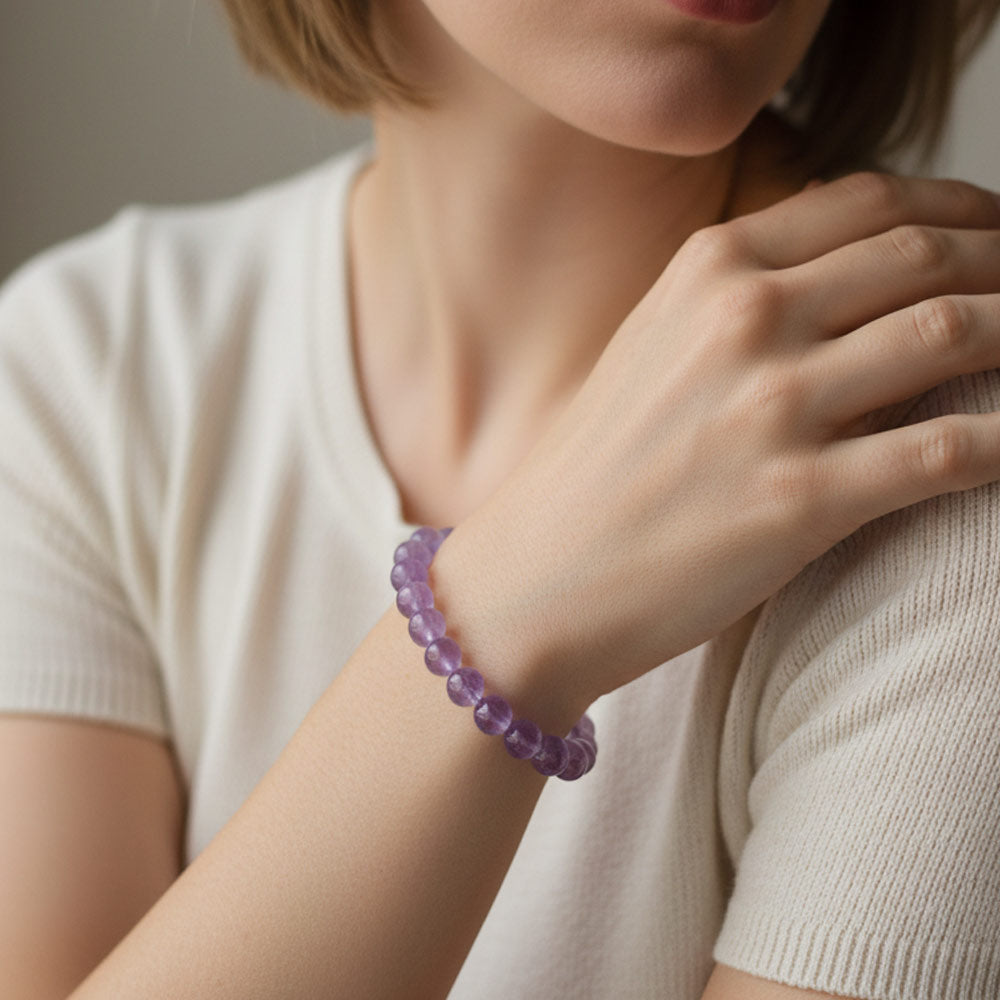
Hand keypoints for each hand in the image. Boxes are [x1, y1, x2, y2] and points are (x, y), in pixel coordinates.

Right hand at [433, 173, 999, 712]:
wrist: (536, 576)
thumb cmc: (594, 470)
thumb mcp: (652, 347)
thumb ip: (741, 297)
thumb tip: (849, 276)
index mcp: (709, 271)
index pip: (871, 203)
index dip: (960, 209)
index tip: (996, 235)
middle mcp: (744, 320)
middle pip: (926, 258)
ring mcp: (772, 407)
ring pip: (954, 335)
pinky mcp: (799, 500)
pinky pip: (948, 450)